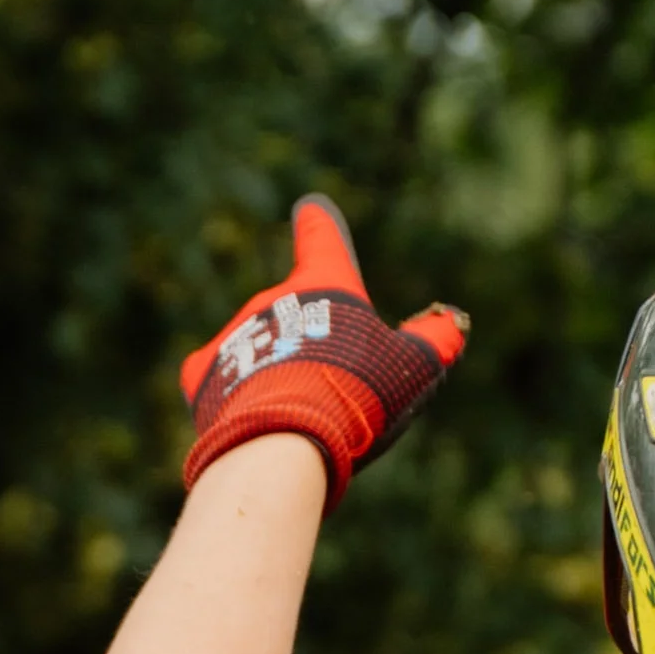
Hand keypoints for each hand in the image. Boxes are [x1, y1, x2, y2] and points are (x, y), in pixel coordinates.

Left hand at [179, 196, 465, 503]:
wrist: (283, 444)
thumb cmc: (356, 396)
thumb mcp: (413, 369)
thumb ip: (434, 342)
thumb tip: (450, 326)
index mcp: (322, 284)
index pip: (322, 239)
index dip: (319, 225)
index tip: (311, 210)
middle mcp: (272, 298)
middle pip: (293, 313)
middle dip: (308, 344)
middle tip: (329, 392)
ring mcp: (234, 332)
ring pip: (258, 346)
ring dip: (274, 373)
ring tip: (295, 418)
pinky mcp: (204, 372)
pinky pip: (217, 374)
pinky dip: (233, 391)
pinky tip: (247, 414)